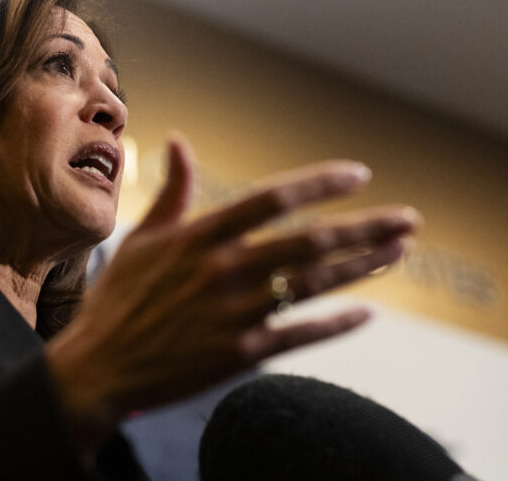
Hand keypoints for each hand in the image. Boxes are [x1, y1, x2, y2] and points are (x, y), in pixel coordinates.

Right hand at [46, 136, 419, 448]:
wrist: (100, 366)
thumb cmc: (117, 300)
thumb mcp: (140, 239)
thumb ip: (172, 192)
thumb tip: (178, 141)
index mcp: (199, 237)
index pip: (272, 199)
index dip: (320, 184)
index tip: (358, 175)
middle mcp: (223, 270)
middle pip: (310, 241)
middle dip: (366, 227)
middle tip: (407, 219)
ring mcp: (234, 313)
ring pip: (313, 284)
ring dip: (362, 267)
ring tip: (398, 253)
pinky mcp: (240, 352)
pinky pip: (301, 334)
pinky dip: (337, 323)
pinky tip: (365, 314)